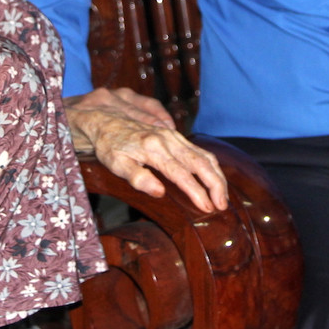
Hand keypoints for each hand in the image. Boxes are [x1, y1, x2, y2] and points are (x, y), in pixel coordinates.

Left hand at [65, 86, 227, 211]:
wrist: (106, 120)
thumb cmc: (109, 146)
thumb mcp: (116, 164)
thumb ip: (137, 178)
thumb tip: (159, 192)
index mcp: (154, 149)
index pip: (182, 174)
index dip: (197, 192)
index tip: (207, 208)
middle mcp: (168, 140)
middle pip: (200, 163)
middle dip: (216, 184)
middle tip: (222, 205)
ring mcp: (173, 136)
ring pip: (204, 155)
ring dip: (217, 176)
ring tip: (222, 196)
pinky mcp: (175, 135)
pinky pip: (200, 149)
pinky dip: (211, 165)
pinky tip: (214, 178)